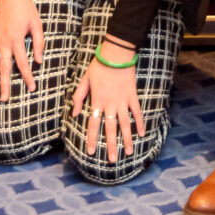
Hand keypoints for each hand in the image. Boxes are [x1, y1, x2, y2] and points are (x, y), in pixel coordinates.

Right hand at [0, 0, 43, 97]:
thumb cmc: (25, 8)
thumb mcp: (36, 24)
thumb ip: (38, 43)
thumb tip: (39, 60)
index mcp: (17, 40)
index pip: (23, 63)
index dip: (28, 77)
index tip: (32, 88)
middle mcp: (5, 43)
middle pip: (5, 68)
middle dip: (5, 84)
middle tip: (5, 99)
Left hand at [70, 41, 144, 157]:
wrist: (116, 54)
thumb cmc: (99, 66)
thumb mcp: (84, 80)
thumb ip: (78, 97)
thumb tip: (73, 114)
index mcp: (97, 101)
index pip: (93, 124)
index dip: (91, 138)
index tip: (90, 152)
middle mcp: (110, 104)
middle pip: (110, 128)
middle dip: (111, 145)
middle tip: (111, 160)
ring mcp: (123, 101)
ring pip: (125, 124)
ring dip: (127, 139)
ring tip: (129, 153)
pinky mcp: (133, 96)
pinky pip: (137, 112)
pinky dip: (140, 123)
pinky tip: (142, 134)